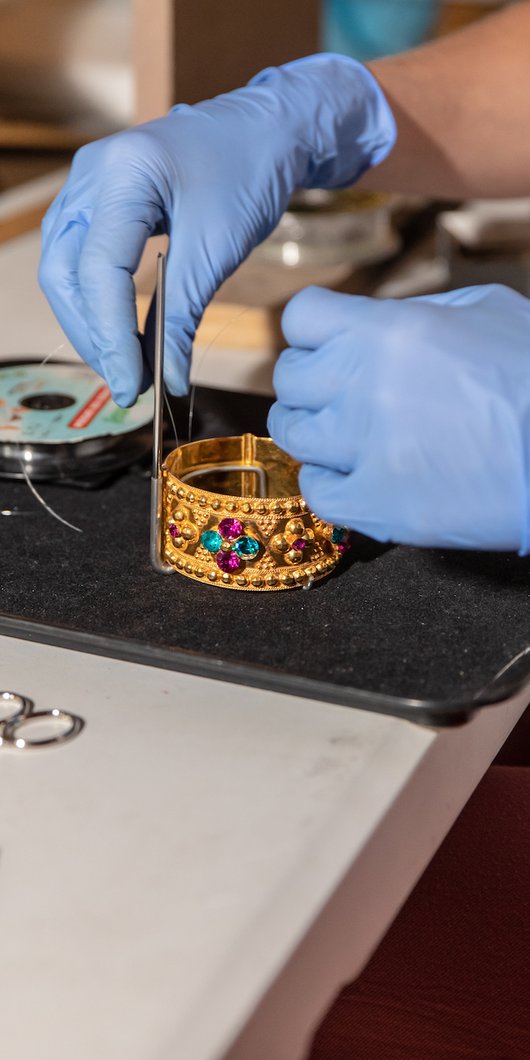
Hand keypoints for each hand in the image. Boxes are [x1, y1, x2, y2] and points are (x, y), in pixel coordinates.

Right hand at [38, 56, 394, 405]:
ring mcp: (89, 188)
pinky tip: (125, 337)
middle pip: (64, 274)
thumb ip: (184, 316)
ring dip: (91, 325)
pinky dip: (100, 305)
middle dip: (91, 336)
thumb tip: (167, 380)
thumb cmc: (249, 172)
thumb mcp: (218, 249)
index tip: (133, 386)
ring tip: (127, 368)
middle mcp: (91, 176)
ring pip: (65, 272)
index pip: (97, 271)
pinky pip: (83, 263)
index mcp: (122, 174)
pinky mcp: (100, 205)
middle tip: (127, 384)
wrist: (265, 132)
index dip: (110, 337)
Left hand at [268, 284, 529, 553]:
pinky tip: (352, 475)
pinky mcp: (377, 504)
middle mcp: (362, 386)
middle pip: (289, 378)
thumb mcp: (483, 311)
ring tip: (343, 435)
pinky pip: (315, 491)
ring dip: (313, 431)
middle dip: (312, 382)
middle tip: (339, 394)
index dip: (313, 330)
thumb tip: (376, 324)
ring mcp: (364, 449)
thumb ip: (415, 314)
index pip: (300, 317)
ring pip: (292, 434)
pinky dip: (326, 483)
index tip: (329, 344)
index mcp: (386, 330)